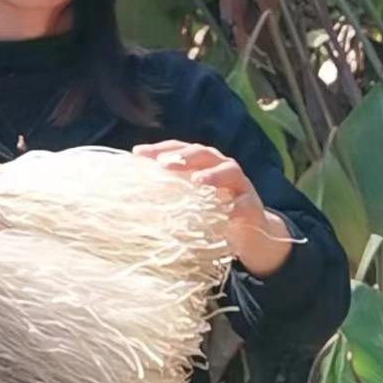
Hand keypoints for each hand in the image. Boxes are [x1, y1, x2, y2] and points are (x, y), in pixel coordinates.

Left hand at [132, 140, 293, 277]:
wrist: (250, 233)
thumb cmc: (211, 212)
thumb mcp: (188, 200)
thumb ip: (168, 193)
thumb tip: (130, 195)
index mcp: (200, 162)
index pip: (178, 149)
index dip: (158, 148)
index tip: (137, 153)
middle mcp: (219, 166)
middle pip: (202, 153)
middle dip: (183, 156)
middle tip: (164, 163)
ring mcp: (238, 183)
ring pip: (227, 171)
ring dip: (212, 175)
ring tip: (198, 181)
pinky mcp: (252, 205)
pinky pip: (245, 202)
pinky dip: (236, 205)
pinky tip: (228, 209)